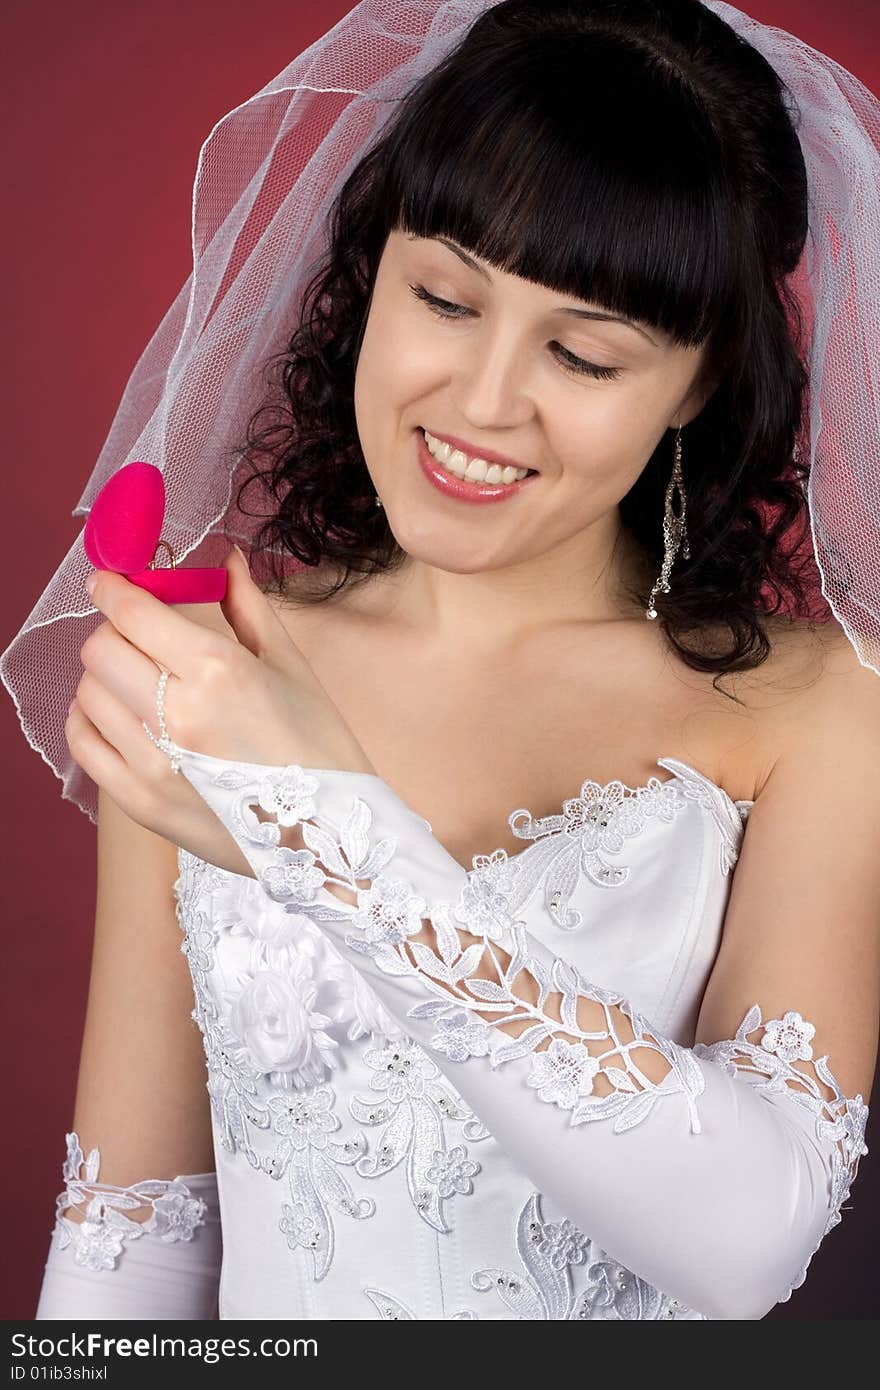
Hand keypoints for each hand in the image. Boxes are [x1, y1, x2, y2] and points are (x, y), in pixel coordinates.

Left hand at [67, 546, 375, 873]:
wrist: (330, 834)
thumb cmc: (322, 747)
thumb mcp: (292, 666)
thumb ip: (248, 605)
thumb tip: (224, 559)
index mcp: (218, 670)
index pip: (133, 612)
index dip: (113, 588)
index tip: (110, 581)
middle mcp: (177, 713)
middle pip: (101, 649)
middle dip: (114, 631)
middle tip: (138, 637)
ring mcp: (155, 762)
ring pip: (87, 693)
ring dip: (105, 677)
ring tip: (137, 682)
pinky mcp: (141, 802)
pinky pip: (84, 744)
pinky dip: (89, 720)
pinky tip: (118, 715)